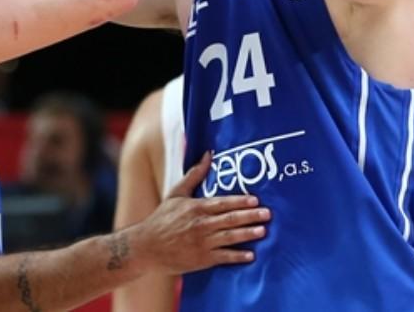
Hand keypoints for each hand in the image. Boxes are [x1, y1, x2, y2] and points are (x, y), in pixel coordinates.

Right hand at [124, 151, 268, 275]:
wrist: (146, 247)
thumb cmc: (161, 219)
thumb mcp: (176, 194)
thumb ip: (194, 175)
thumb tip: (208, 154)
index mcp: (196, 207)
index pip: (222, 203)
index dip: (240, 201)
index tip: (256, 200)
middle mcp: (201, 224)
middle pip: (230, 219)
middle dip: (250, 216)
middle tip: (268, 214)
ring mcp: (202, 243)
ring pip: (229, 237)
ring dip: (247, 234)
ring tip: (263, 231)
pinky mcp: (201, 259)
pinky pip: (223, 257)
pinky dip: (237, 256)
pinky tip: (250, 255)